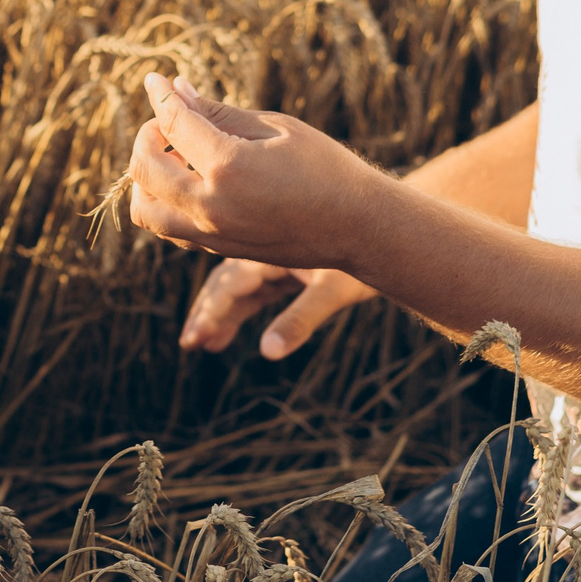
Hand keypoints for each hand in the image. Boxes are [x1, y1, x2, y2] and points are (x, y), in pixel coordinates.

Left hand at [127, 74, 380, 270]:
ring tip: (171, 155)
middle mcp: (210, 206)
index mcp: (228, 167)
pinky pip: (168, 228)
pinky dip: (162, 203)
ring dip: (145, 177)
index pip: (173, 123)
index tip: (154, 79)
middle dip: (147, 135)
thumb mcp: (276, 127)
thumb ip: (220, 112)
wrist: (357, 227)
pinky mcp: (217, 250)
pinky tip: (186, 182)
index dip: (160, 95)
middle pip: (144, 167)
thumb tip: (177, 89)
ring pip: (144, 208)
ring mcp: (211, 234)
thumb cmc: (325, 168)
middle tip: (167, 119)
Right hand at [182, 259, 375, 358]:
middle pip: (226, 281)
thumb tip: (268, 352)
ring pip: (236, 286)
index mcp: (273, 245)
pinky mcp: (286, 270)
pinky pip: (252, 290)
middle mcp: (268, 247)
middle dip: (207, 312)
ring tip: (201, 343)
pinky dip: (237, 311)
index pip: (231, 280)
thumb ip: (301, 320)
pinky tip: (222, 334)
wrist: (391, 229)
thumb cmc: (367, 259)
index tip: (194, 339)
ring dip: (218, 313)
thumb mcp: (334, 290)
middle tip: (189, 343)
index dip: (211, 312)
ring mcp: (276, 258)